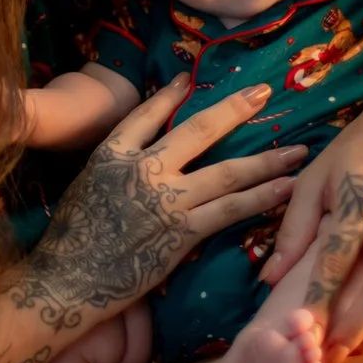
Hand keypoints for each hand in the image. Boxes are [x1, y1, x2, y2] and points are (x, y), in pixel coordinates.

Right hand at [21, 76, 308, 328]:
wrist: (66, 282)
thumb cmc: (69, 243)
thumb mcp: (82, 189)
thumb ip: (112, 169)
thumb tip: (137, 160)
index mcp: (111, 155)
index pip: (145, 115)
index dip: (169, 96)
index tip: (189, 79)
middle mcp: (142, 169)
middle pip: (198, 130)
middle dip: (235, 109)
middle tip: (262, 94)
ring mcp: (165, 200)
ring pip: (227, 171)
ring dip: (267, 160)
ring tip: (297, 150)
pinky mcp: (182, 232)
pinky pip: (230, 210)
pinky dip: (261, 198)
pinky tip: (285, 190)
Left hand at [257, 86, 362, 362]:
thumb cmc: (354, 151)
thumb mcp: (315, 177)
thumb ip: (294, 228)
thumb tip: (269, 278)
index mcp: (360, 197)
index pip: (335, 260)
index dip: (318, 302)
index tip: (301, 333)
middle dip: (354, 328)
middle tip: (330, 356)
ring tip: (358, 350)